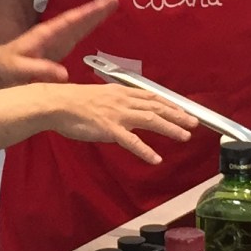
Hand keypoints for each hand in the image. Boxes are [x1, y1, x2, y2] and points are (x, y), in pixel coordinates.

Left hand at [0, 0, 118, 85]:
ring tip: (113, 6)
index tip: (106, 2)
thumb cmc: (4, 68)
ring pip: (79, 26)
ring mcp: (56, 43)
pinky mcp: (57, 53)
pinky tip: (99, 30)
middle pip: (79, 19)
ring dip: (95, 18)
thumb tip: (64, 74)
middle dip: (97, 9)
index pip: (71, 20)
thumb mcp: (19, 70)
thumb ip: (39, 70)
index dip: (89, 12)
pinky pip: (76, 39)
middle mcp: (53, 35)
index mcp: (45, 35)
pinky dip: (88, 31)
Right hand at [43, 83, 194, 164]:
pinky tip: (156, 158)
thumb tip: (124, 109)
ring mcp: (117, 114)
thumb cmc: (73, 101)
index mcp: (121, 92)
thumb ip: (114, 102)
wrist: (56, 103)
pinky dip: (145, 150)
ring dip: (170, 129)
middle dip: (177, 115)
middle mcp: (123, 101)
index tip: (183, 110)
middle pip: (156, 107)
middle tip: (194, 123)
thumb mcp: (99, 95)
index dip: (169, 104)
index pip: (151, 97)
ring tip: (184, 137)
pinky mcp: (109, 129)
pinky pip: (131, 141)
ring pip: (150, 120)